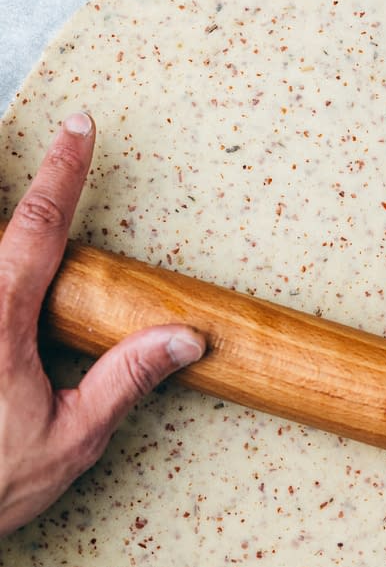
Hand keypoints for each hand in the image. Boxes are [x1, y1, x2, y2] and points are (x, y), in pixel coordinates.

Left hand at [0, 112, 204, 537]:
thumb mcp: (71, 439)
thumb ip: (126, 379)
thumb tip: (186, 337)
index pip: (36, 228)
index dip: (62, 172)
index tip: (79, 126)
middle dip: (16, 179)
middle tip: (51, 131)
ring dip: (8, 227)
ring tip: (21, 177)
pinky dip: (0, 261)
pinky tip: (14, 268)